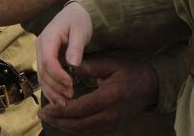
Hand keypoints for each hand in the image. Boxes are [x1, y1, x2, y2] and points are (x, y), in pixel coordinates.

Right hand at [36, 2, 92, 106]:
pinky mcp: (45, 59)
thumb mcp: (81, 30)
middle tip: (70, 96)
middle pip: (43, 71)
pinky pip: (44, 76)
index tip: (71, 84)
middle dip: (55, 86)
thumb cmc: (79, 20)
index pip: (48, 60)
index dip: (58, 75)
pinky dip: (50, 89)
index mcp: (48, 37)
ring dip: (52, 91)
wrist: (75, 14)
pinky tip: (57, 100)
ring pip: (42, 77)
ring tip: (64, 103)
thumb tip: (73, 64)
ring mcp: (41, 53)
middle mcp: (40, 46)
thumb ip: (76, 47)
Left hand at [39, 57, 159, 133]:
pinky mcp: (113, 126)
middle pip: (79, 124)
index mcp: (109, 97)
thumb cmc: (130, 71)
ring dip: (64, 126)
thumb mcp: (111, 64)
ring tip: (50, 118)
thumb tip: (69, 66)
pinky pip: (90, 130)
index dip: (61, 110)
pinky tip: (65, 121)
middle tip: (42, 114)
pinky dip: (75, 127)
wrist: (151, 86)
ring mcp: (112, 123)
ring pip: (83, 130)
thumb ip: (90, 67)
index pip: (80, 108)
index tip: (46, 106)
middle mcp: (110, 114)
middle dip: (58, 120)